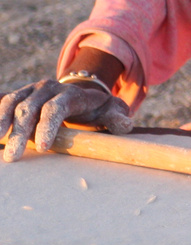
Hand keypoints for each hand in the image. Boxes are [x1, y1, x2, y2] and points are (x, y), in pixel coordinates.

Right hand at [0, 79, 133, 161]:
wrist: (82, 91)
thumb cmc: (97, 108)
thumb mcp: (111, 110)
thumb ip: (116, 118)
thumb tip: (125, 125)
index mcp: (70, 94)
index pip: (55, 108)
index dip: (47, 126)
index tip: (42, 147)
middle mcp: (47, 88)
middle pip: (29, 109)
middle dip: (20, 133)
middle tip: (13, 157)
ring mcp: (30, 90)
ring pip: (12, 103)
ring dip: (1, 122)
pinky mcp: (18, 95)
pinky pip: (3, 102)